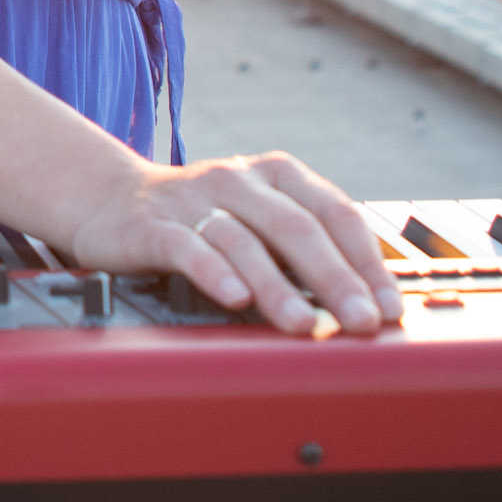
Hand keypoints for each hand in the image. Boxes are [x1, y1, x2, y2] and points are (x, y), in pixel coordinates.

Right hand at [65, 149, 405, 338]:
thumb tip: (368, 305)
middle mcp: (239, 179)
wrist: (112, 202)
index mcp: (277, 174)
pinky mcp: (155, 224)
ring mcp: (195, 199)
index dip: (367, 262)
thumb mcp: (261, 221)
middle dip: (336, 279)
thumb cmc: (203, 221)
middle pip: (296, 227)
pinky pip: (188, 247)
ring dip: (278, 286)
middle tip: (362, 323)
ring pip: (244, 241)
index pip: (336, 213)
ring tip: (304, 327)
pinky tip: (233, 298)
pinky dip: (214, 272)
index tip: (389, 308)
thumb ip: (306, 252)